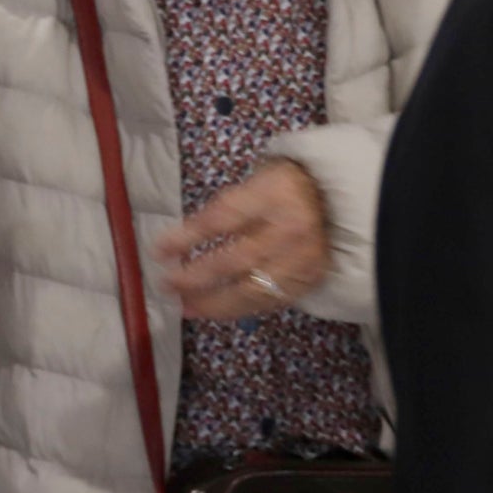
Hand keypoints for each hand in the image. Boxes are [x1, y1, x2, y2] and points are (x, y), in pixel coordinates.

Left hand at [153, 158, 330, 318]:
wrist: (333, 197)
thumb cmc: (280, 187)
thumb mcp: (251, 182)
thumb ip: (222, 210)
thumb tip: (178, 242)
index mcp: (273, 194)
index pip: (222, 219)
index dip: (186, 237)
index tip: (159, 251)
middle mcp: (291, 228)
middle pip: (237, 260)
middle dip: (197, 278)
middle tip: (168, 285)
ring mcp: (304, 257)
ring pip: (254, 289)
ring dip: (215, 303)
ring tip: (186, 307)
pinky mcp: (311, 278)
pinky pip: (271, 301)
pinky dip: (241, 308)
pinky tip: (217, 311)